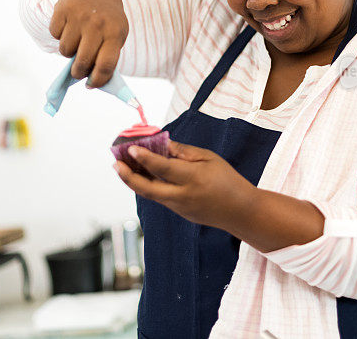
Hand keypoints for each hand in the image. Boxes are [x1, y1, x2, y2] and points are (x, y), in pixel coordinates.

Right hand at [50, 0, 128, 87]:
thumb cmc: (107, 21)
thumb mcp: (115, 35)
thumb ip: (106, 57)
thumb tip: (90, 83)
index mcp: (115, 33)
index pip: (106, 64)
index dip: (97, 79)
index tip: (91, 84)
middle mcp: (97, 24)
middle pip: (83, 61)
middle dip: (78, 72)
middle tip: (77, 72)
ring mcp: (79, 16)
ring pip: (65, 50)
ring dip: (68, 51)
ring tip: (76, 40)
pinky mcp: (62, 9)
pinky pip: (55, 35)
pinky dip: (59, 35)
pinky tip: (69, 26)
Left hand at [113, 141, 256, 229]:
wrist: (240, 212)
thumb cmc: (227, 180)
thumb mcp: (209, 158)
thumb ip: (184, 152)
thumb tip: (162, 144)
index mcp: (193, 179)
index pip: (163, 168)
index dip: (145, 158)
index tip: (130, 149)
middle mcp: (183, 196)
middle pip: (148, 189)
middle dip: (128, 176)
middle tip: (115, 164)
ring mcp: (179, 208)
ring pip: (150, 194)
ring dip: (134, 180)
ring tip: (122, 167)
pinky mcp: (179, 213)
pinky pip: (159, 197)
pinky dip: (148, 185)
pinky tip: (141, 174)